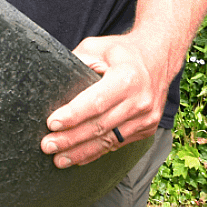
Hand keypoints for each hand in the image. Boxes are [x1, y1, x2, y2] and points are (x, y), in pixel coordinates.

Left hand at [39, 34, 170, 168]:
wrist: (158, 58)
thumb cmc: (122, 52)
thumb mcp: (97, 47)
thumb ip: (76, 62)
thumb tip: (52, 80)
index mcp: (127, 77)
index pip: (96, 102)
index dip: (73, 115)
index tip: (52, 124)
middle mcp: (140, 100)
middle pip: (100, 126)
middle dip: (70, 138)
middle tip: (47, 145)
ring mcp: (146, 118)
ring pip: (108, 140)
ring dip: (81, 152)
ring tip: (58, 158)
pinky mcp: (147, 128)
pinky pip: (117, 144)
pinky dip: (96, 152)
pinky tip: (78, 158)